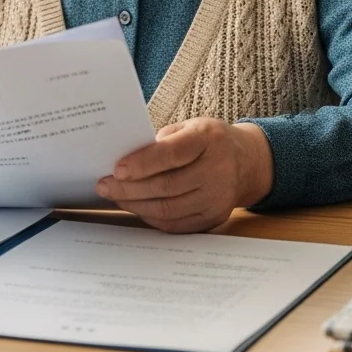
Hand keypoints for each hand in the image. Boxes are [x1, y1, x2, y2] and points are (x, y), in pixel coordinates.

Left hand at [95, 118, 273, 232]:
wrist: (246, 162)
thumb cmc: (208, 140)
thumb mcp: (189, 126)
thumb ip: (162, 140)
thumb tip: (126, 159)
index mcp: (209, 139)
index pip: (172, 154)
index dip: (143, 163)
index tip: (117, 169)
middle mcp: (217, 170)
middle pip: (167, 186)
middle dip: (130, 188)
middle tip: (105, 185)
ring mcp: (218, 198)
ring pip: (169, 208)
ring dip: (136, 205)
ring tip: (115, 197)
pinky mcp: (214, 218)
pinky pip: (177, 224)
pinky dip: (152, 217)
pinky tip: (136, 207)